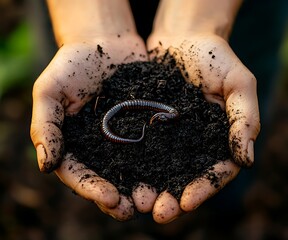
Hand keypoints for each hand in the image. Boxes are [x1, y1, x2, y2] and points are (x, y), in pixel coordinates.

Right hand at [30, 35, 147, 219]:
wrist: (106, 41)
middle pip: (109, 179)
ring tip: (159, 200)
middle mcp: (102, 147)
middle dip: (122, 197)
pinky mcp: (148, 125)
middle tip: (136, 209)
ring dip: (145, 187)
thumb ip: (46, 126)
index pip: (80, 174)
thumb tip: (46, 165)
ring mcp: (127, 138)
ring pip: (135, 169)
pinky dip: (165, 161)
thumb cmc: (72, 65)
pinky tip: (176, 172)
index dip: (92, 189)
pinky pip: (157, 145)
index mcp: (76, 145)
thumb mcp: (50, 91)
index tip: (109, 199)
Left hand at [145, 33, 259, 222]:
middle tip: (158, 213)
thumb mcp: (238, 83)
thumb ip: (245, 119)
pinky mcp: (147, 125)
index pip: (215, 171)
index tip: (187, 201)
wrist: (182, 38)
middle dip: (172, 197)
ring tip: (136, 201)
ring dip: (150, 187)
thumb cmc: (215, 57)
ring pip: (159, 169)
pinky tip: (121, 176)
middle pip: (184, 177)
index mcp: (218, 139)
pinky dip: (132, 164)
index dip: (203, 189)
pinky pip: (139, 147)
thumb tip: (246, 159)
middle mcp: (192, 143)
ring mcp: (168, 136)